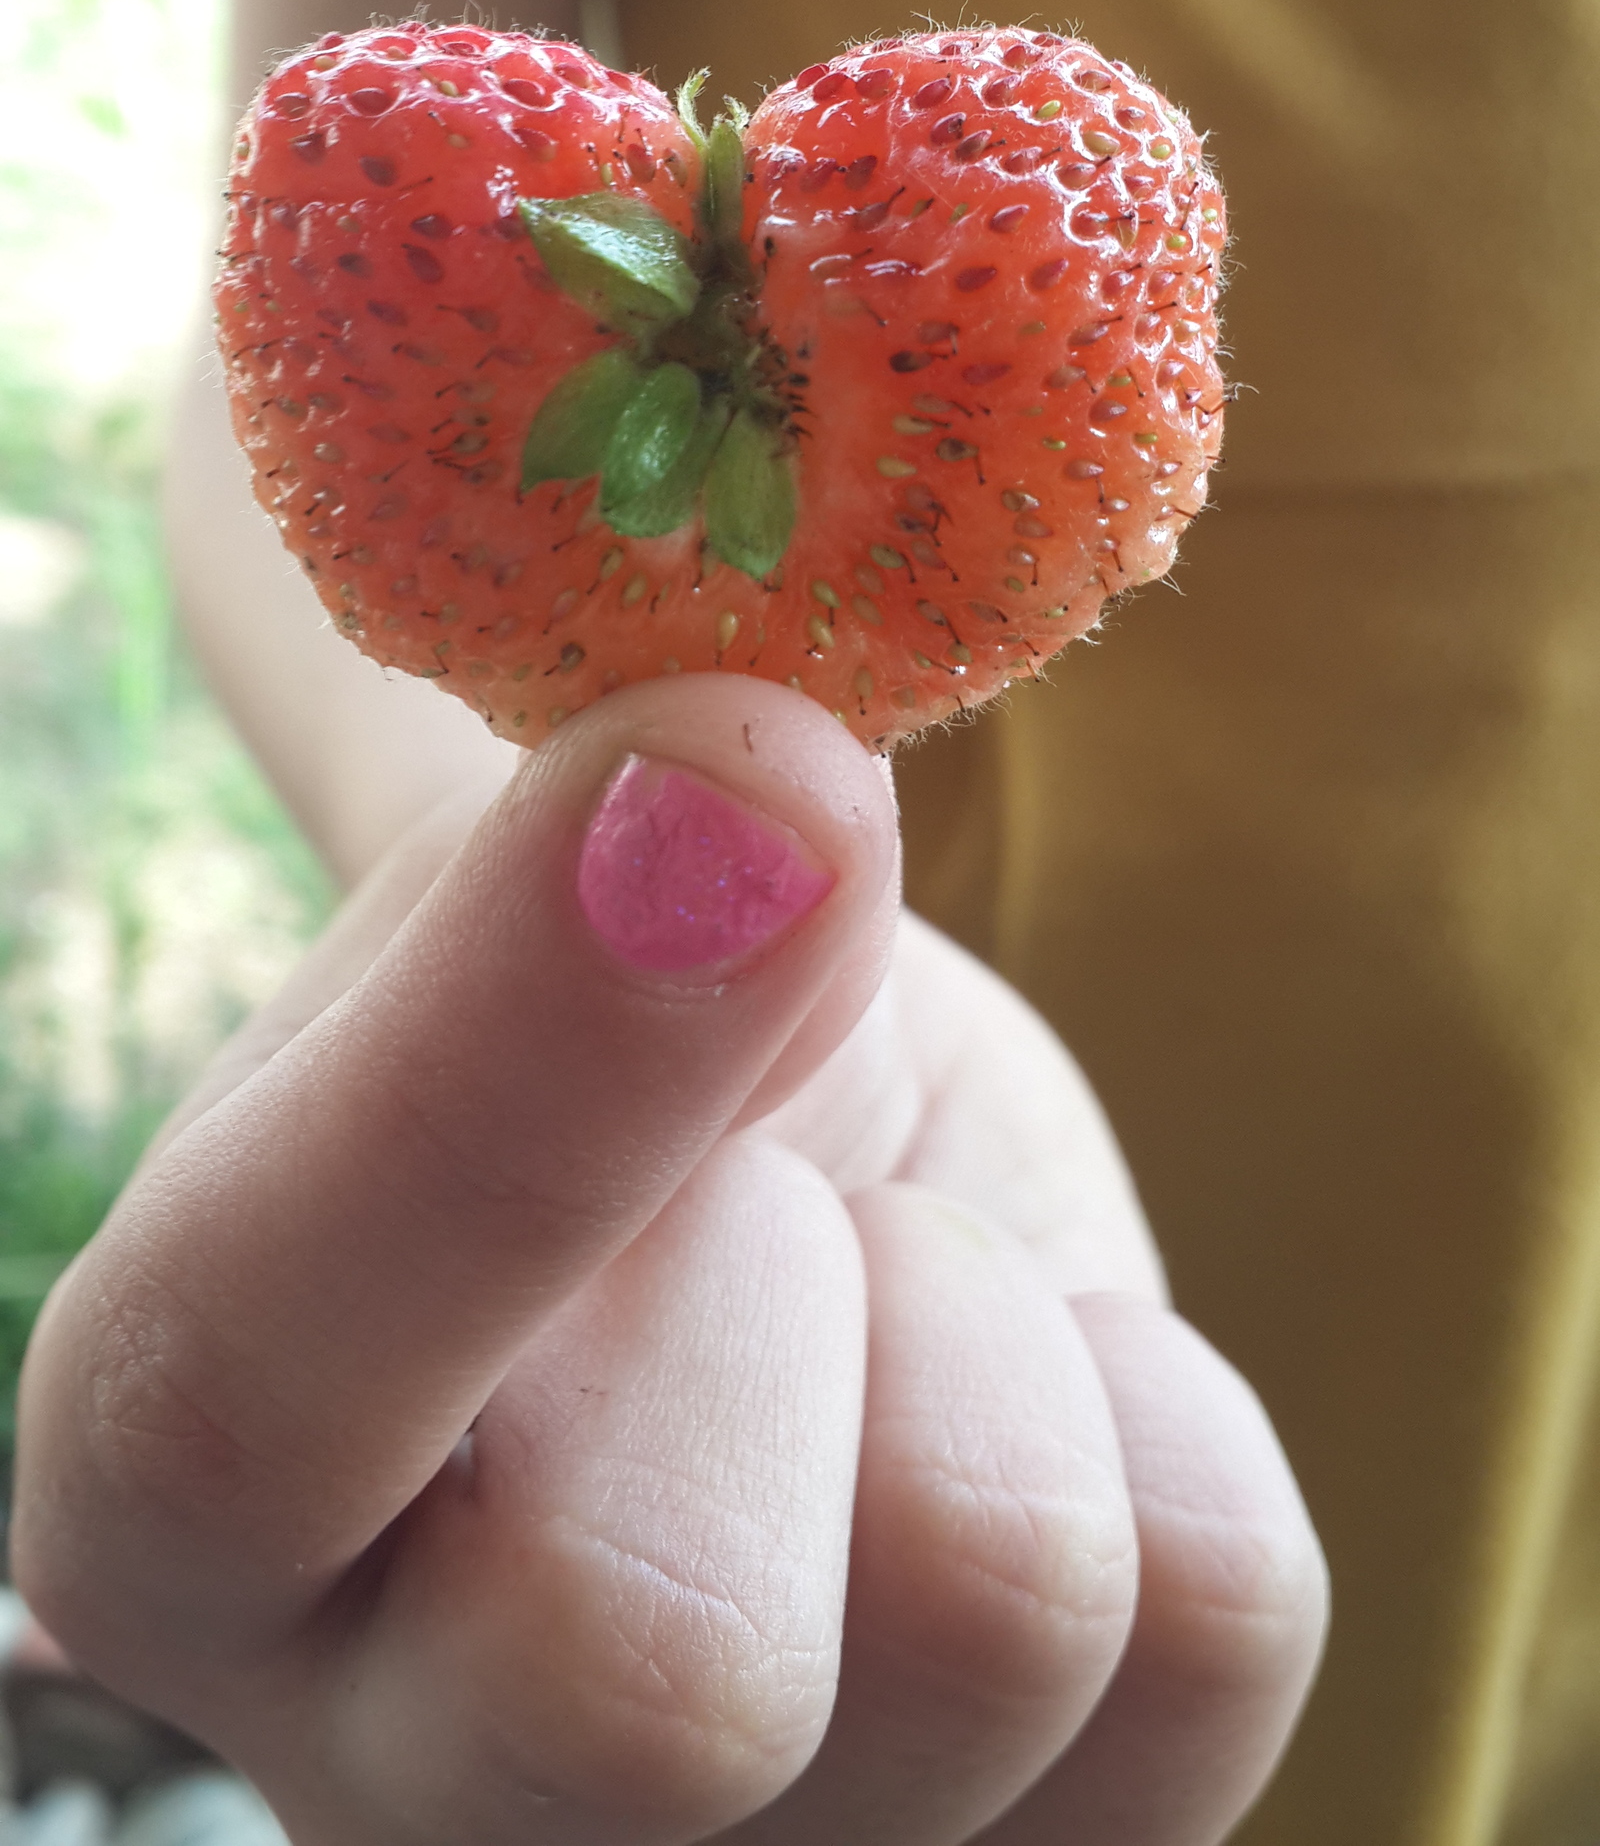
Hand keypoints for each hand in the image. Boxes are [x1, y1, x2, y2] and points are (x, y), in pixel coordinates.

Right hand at [13, 680, 1325, 1843]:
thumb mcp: (528, 888)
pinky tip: (1010, 1377)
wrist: (777, 1126)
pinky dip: (1153, 1399)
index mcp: (174, 1519)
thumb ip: (584, 880)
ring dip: (974, 1313)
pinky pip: (1217, 1603)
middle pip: (660, 1668)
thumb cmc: (599, 989)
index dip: (495, 1102)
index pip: (250, 1412)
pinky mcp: (1060, 1836)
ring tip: (869, 1277)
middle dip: (779, 1277)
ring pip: (1000, 1608)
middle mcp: (418, 1785)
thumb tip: (743, 807)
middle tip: (752, 1178)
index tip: (704, 781)